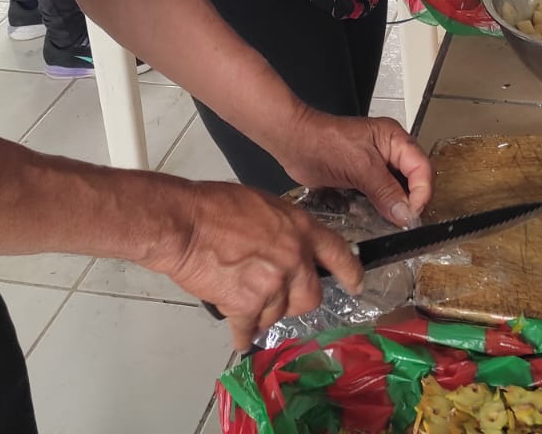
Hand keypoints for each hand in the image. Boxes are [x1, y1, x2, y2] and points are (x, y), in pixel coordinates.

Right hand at [150, 179, 362, 350]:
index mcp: (301, 229)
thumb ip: (284, 230)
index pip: (339, 254)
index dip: (350, 273)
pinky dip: (243, 336)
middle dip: (296, 302)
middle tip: (278, 297)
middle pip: (311, 298)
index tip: (356, 285)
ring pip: (277, 315)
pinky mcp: (246, 305)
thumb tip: (287, 247)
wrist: (185, 223)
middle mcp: (293, 259)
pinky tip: (240, 336)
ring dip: (263, 313)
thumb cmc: (215, 206)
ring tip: (243, 299)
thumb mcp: (264, 205)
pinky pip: (249, 330)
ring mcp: (272, 285)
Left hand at [272, 110, 432, 229]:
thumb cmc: (323, 141)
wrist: (295, 142)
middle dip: (411, 201)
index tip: (412, 214)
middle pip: (415, 180)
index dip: (421, 192)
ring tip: (391, 221)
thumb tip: (405, 213)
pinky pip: (382, 196)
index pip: (422, 168)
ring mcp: (378, 165)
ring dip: (397, 206)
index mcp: (395, 139)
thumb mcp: (360, 166)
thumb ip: (386, 191)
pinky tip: (377, 217)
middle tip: (403, 221)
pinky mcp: (365, 178)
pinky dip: (382, 208)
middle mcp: (391, 151)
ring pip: (399, 191)